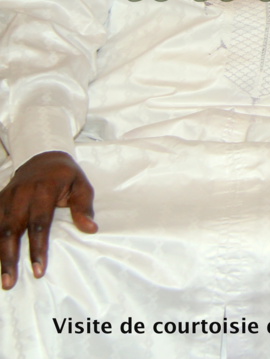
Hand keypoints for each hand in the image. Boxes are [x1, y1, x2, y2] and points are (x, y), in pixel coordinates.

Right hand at [0, 151, 96, 289]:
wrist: (43, 157)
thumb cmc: (66, 176)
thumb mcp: (82, 186)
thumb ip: (84, 207)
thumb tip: (90, 229)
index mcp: (44, 190)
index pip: (39, 224)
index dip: (37, 248)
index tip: (38, 270)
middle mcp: (21, 194)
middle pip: (12, 230)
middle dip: (9, 258)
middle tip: (10, 282)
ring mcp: (6, 197)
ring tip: (3, 278)